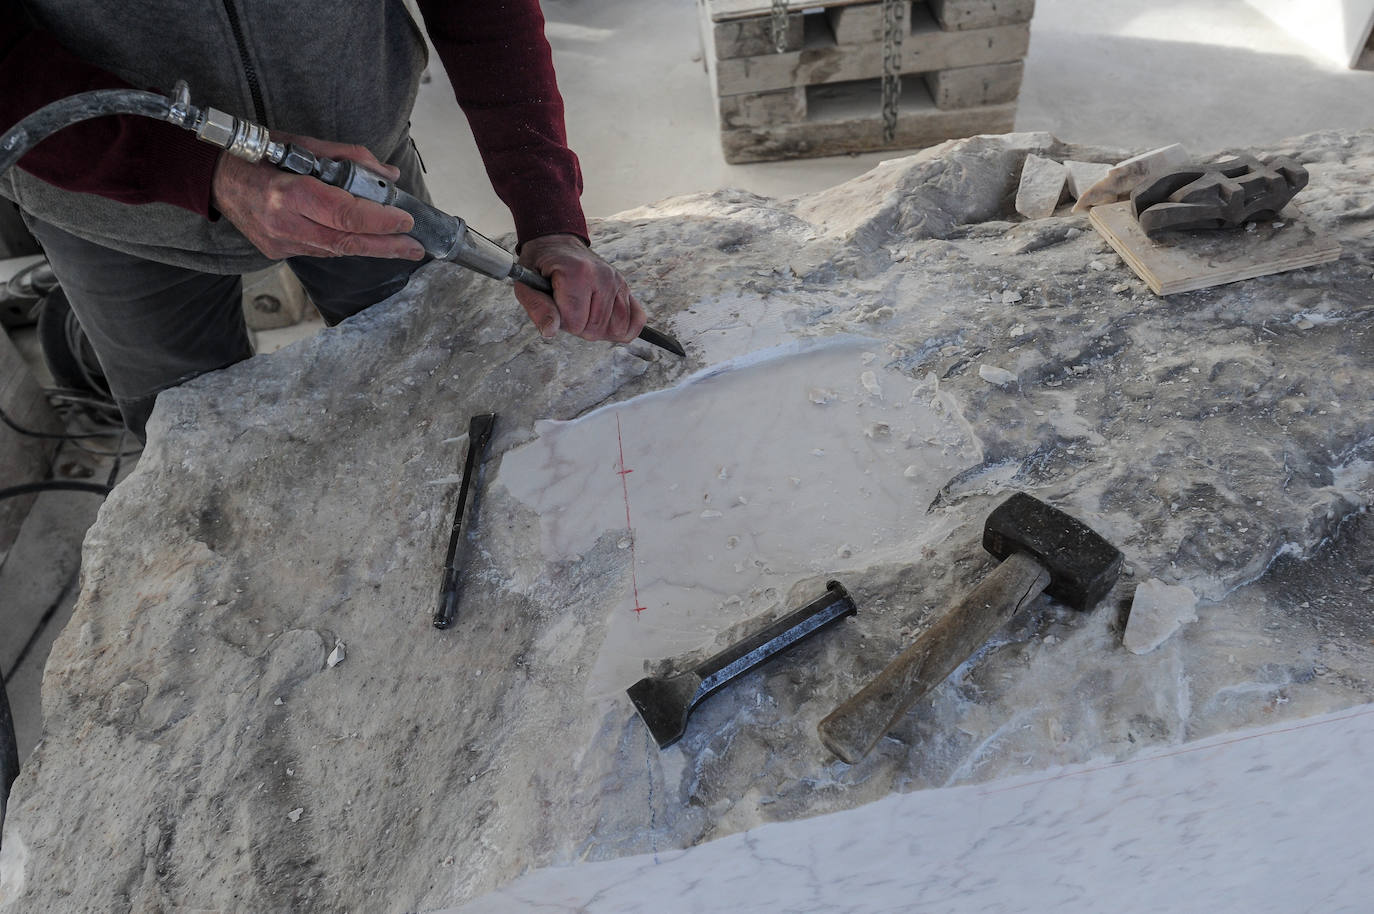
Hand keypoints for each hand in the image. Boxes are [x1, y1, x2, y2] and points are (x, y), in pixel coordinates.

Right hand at [211, 133, 425, 260]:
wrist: (214, 177)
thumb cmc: (260, 154)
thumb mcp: (303, 143)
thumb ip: (348, 158)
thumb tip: (388, 174)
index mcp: (289, 194)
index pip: (345, 214)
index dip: (379, 221)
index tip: (406, 220)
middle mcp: (284, 224)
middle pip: (346, 241)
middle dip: (385, 245)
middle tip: (415, 247)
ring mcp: (279, 243)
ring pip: (335, 250)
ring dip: (370, 248)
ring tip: (400, 246)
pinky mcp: (277, 252)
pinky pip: (320, 250)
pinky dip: (344, 243)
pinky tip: (365, 241)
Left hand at [512, 234, 646, 342]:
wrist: (557, 243)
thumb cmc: (540, 266)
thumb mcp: (526, 284)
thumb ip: (537, 308)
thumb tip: (550, 331)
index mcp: (577, 273)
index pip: (575, 323)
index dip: (561, 322)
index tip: (554, 305)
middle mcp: (602, 276)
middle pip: (595, 329)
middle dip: (578, 326)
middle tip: (567, 307)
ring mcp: (618, 281)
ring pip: (615, 329)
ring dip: (598, 328)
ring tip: (584, 311)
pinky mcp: (626, 287)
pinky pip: (636, 320)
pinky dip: (624, 329)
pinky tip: (608, 323)